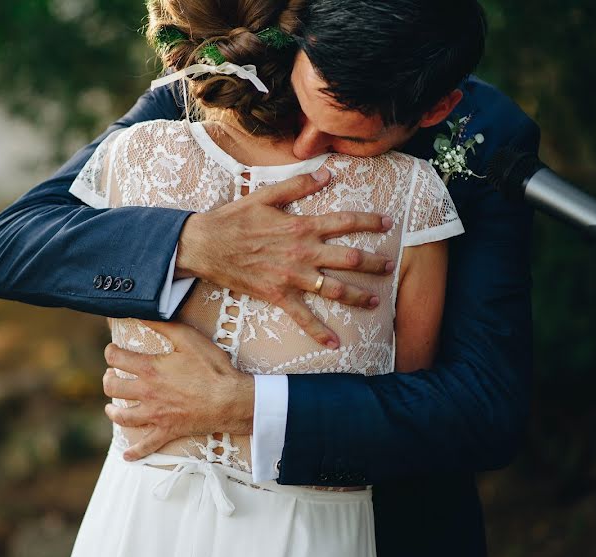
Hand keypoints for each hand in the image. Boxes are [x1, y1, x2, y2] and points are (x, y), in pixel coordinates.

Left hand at [102, 320, 253, 460]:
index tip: (114, 351)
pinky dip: (135, 452)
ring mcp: (155, 414)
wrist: (231, 400)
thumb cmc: (212, 368)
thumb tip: (142, 313)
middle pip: (112, 387)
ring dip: (113, 411)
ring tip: (111, 407)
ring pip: (122, 416)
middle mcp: (147, 393)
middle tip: (113, 376)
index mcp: (149, 370)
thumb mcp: (188, 338)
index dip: (111, 352)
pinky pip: (147, 445)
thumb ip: (163, 324)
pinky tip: (126, 455)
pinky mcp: (167, 431)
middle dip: (109, 379)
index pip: (116, 358)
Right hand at [175, 168, 394, 345]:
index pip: (345, 221)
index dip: (370, 221)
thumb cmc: (233, 219)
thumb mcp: (265, 195)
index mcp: (302, 226)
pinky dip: (319, 331)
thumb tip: (326, 175)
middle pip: (350, 258)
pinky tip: (334, 343)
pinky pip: (303, 317)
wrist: (206, 245)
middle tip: (390, 266)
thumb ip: (298, 185)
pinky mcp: (278, 295)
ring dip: (358, 295)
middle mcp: (303, 252)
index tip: (388, 222)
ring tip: (375, 300)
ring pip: (335, 289)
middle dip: (374, 263)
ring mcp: (292, 276)